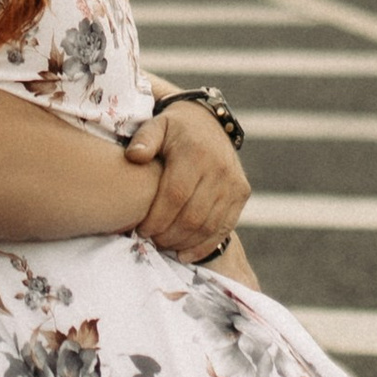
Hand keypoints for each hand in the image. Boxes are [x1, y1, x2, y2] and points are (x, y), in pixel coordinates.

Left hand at [125, 97, 249, 262]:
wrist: (207, 122)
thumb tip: (134, 156)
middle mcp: (219, 168)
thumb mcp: (156, 126)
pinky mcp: (242, 193)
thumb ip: (144, 140)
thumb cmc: (173, 129)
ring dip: (184, 243)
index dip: (157, 218)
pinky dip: (204, 246)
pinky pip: (224, 228)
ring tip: (164, 246)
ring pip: (208, 226)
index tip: (141, 230)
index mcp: (195, 153)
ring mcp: (234, 183)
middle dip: (168, 235)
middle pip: (192, 215)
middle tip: (151, 241)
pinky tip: (185, 254)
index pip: (175, 195)